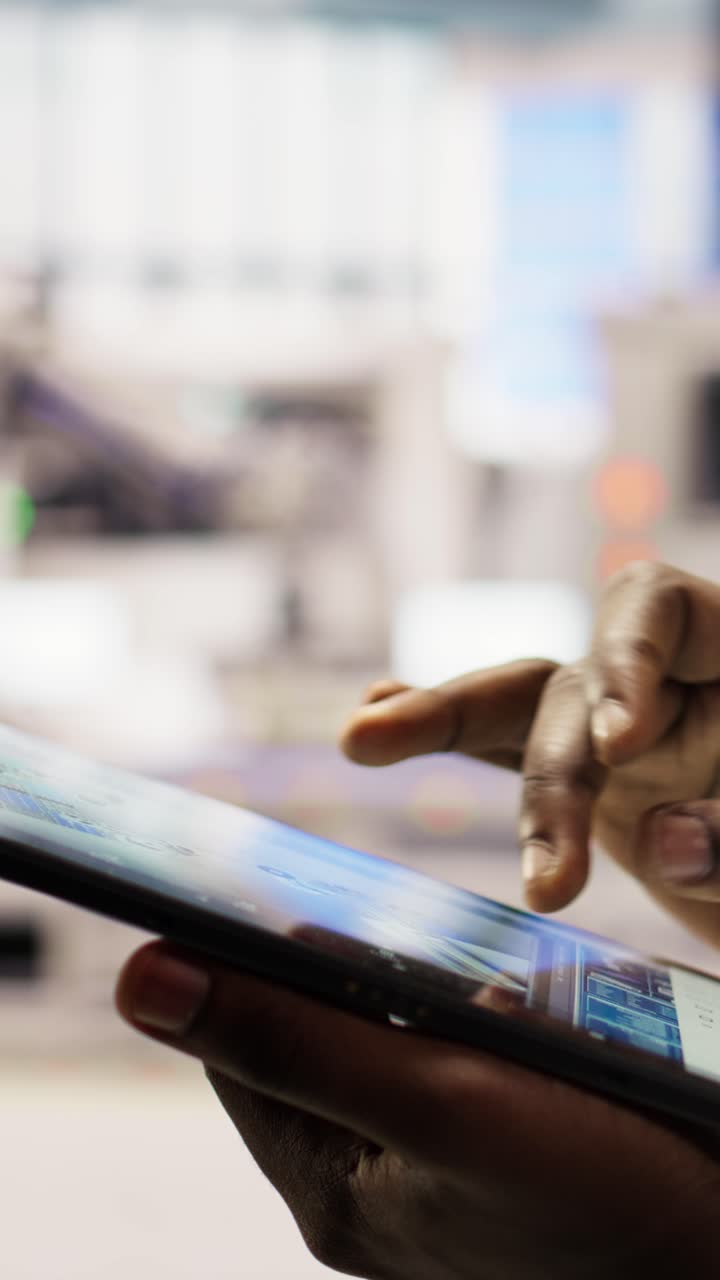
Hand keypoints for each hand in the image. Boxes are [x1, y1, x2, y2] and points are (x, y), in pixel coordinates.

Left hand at [115, 941, 719, 1279]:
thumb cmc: (601, 1182)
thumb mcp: (438, 1102)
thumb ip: (296, 1041)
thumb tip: (140, 980)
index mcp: (332, 1185)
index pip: (240, 1049)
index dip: (233, 963)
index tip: (242, 877)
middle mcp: (368, 1187)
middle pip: (308, 1040)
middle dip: (329, 967)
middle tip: (362, 899)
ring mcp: (430, 1173)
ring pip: (377, 1042)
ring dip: (396, 984)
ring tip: (441, 948)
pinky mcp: (487, 1150)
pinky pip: (440, 1057)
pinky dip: (453, 1012)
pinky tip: (496, 990)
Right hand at [341, 563, 719, 948]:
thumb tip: (660, 841)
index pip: (652, 609)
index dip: (625, 663)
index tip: (622, 744)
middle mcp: (660, 678)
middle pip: (572, 685)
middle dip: (551, 778)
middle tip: (552, 884)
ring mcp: (616, 728)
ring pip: (517, 712)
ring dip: (438, 725)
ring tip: (360, 734)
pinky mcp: (593, 778)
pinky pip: (507, 749)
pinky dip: (444, 740)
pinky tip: (370, 721)